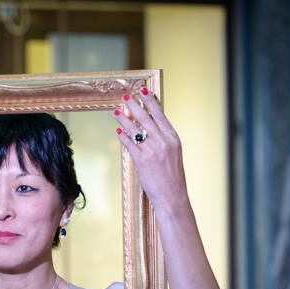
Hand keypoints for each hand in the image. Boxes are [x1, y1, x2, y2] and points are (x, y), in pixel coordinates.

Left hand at [113, 88, 189, 214]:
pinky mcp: (141, 160)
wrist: (172, 196)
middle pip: (145, 118)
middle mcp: (163, 142)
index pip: (160, 114)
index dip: (150, 101)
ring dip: (123, 119)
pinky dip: (122, 136)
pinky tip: (118, 131)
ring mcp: (152, 150)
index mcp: (173, 138)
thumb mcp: (173, 153)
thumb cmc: (172, 176)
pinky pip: (129, 144)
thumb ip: (163, 140)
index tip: (143, 90)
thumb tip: (148, 128)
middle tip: (125, 97)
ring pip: (134, 130)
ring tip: (116, 112)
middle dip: (133, 106)